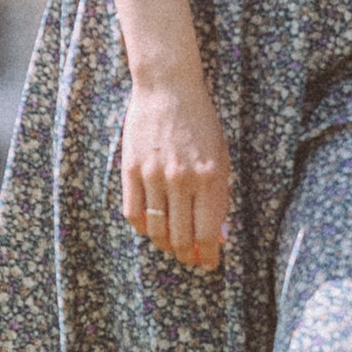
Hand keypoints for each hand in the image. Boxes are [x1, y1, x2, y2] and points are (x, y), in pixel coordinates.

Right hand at [116, 72, 229, 270]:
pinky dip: (143, 227)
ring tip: (173, 245)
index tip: (210, 264)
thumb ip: (220, 196)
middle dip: (187, 255)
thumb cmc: (201, 121)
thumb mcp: (221, 156)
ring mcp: (153, 176)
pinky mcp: (130, 170)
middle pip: (181, 238)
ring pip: (156, 230)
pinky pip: (133, 213)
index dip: (208, 256)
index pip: (207, 233)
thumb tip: (219, 236)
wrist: (169, 87)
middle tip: (191, 259)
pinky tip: (152, 227)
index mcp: (209, 177)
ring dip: (166, 245)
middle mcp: (181, 180)